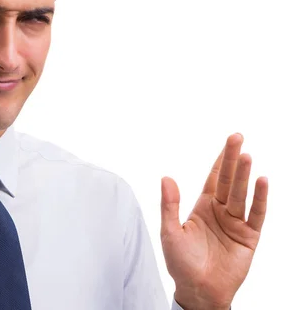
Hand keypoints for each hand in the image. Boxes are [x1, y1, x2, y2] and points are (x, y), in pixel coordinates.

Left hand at [160, 134, 267, 309]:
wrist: (197, 290)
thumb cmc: (181, 262)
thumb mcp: (170, 231)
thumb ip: (169, 205)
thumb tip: (166, 177)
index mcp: (202, 207)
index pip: (214, 178)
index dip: (220, 160)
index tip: (228, 140)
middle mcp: (220, 211)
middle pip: (228, 180)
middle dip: (232, 159)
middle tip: (238, 138)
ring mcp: (235, 223)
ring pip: (240, 194)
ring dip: (244, 175)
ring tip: (246, 156)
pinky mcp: (248, 237)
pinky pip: (256, 215)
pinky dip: (259, 198)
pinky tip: (262, 181)